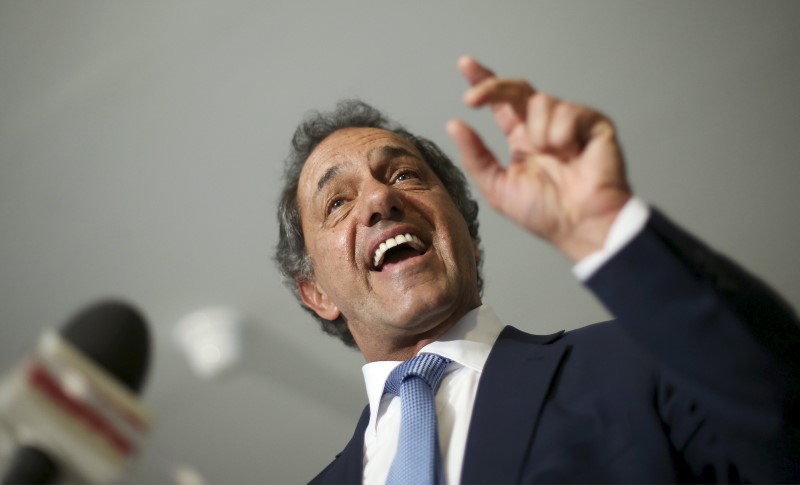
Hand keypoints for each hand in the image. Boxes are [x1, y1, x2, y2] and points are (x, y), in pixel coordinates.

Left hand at [446, 56, 631, 260]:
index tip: (465, 65)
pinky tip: (569, 152)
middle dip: (492, 87)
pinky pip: (568, 110)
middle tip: (472, 99)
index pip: (501, 104)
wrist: (581, 225)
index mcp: (521, 140)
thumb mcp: (498, 187)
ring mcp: (569, 124)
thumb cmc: (545, 214)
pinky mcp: (593, 123)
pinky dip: (562, 132)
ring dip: (537, 130)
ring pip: (540, 101)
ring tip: (551, 155)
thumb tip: (454, 124)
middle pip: (516, 90)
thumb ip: (475, 156)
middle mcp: (543, 127)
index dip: (484, 83)